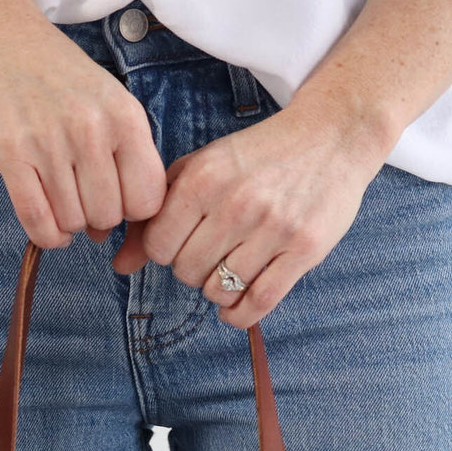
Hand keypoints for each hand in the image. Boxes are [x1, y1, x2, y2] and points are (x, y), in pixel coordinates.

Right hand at [0, 27, 167, 248]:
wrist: (5, 43)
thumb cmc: (64, 82)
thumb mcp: (112, 106)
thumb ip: (124, 165)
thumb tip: (106, 236)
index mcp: (125, 117)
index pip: (146, 200)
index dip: (133, 211)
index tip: (117, 199)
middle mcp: (90, 129)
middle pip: (107, 217)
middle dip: (97, 217)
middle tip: (83, 195)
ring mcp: (49, 142)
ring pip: (72, 222)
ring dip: (68, 222)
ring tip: (62, 194)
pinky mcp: (11, 154)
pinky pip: (37, 221)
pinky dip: (46, 235)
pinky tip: (49, 226)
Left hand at [111, 101, 392, 327]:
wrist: (332, 135)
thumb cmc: (257, 156)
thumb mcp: (201, 169)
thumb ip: (157, 213)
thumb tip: (119, 267)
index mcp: (204, 179)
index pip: (158, 247)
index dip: (165, 251)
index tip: (184, 240)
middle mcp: (236, 203)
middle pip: (187, 272)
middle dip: (192, 270)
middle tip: (211, 253)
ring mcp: (273, 228)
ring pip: (219, 292)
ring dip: (218, 291)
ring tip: (229, 269)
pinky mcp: (303, 250)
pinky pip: (257, 304)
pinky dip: (239, 315)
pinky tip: (235, 307)